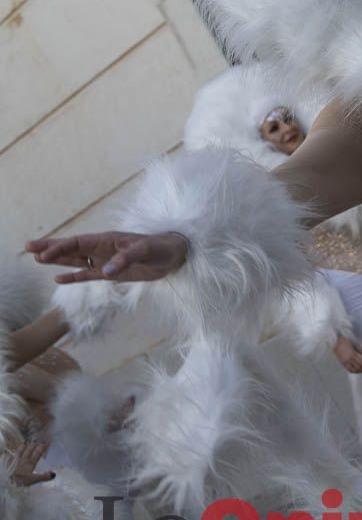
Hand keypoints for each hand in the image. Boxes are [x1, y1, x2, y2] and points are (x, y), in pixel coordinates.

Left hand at [9, 441, 54, 485]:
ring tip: (25, 443)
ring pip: (19, 451)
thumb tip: (53, 474)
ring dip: (22, 447)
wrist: (5, 481)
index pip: (37, 453)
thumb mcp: (33, 481)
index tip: (45, 442)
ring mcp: (14, 460)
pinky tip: (8, 452)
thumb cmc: (19, 482)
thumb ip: (43, 477)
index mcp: (30, 464)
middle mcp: (23, 460)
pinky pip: (8, 456)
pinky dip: (9, 453)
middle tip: (36, 441)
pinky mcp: (6, 462)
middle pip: (29, 450)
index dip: (41, 447)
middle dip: (33, 445)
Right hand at [26, 231, 188, 283]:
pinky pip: (87, 274)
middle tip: (28, 247)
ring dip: (57, 260)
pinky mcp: (111, 273)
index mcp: (108, 240)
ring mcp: (105, 260)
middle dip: (50, 248)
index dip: (61, 247)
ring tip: (36, 258)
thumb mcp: (146, 251)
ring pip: (75, 260)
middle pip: (71, 247)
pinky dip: (73, 276)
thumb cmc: (162, 247)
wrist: (175, 255)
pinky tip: (58, 279)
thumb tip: (106, 271)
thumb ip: (127, 259)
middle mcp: (103, 248)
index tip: (44, 253)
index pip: (79, 242)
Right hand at [333, 335, 361, 373]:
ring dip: (361, 371)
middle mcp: (348, 359)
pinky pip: (349, 370)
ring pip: (354, 370)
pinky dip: (356, 371)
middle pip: (359, 367)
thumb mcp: (355, 343)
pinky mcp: (342, 363)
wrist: (335, 341)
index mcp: (352, 354)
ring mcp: (344, 362)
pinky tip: (360, 370)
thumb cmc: (345, 340)